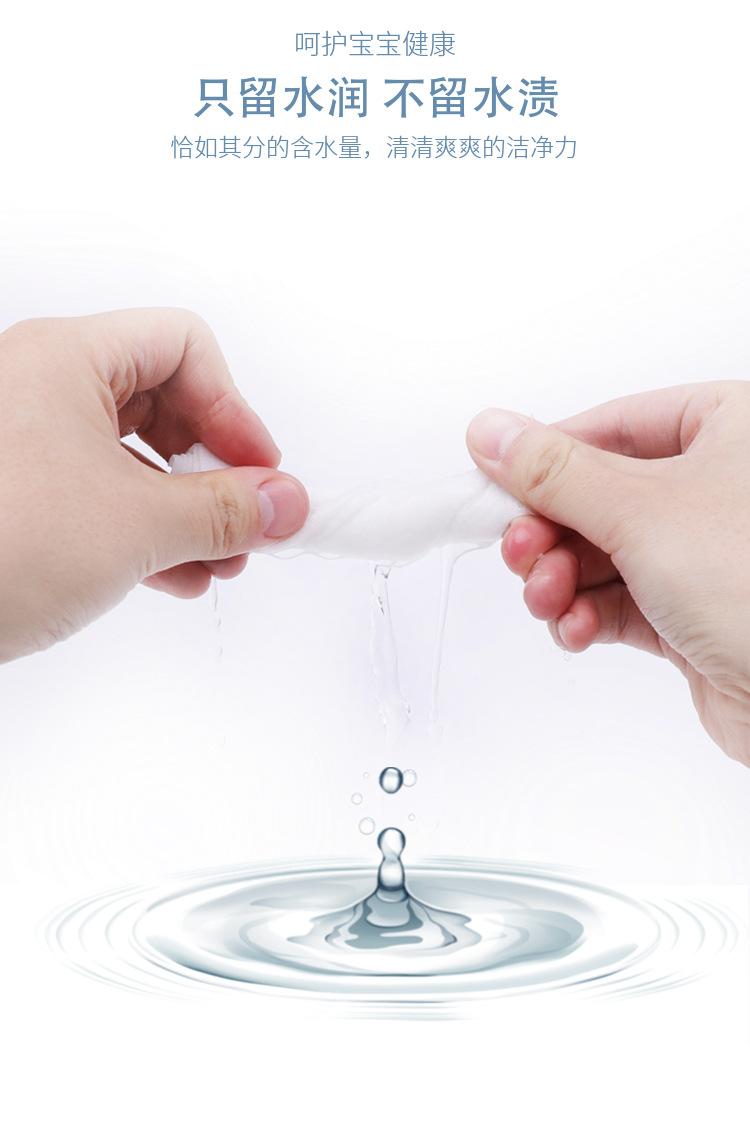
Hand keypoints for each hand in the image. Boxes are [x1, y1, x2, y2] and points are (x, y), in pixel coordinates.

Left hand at [0, 309, 307, 662]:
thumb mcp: (134, 525)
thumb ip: (224, 510)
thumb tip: (283, 502)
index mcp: (65, 358)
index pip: (184, 347)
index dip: (235, 408)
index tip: (262, 470)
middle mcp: (41, 387)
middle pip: (163, 401)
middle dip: (215, 467)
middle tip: (248, 516)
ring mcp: (25, 443)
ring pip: (133, 457)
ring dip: (186, 510)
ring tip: (220, 559)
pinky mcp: (18, 497)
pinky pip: (100, 496)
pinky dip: (145, 531)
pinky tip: (174, 573)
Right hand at [467, 382, 749, 764]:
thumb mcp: (641, 511)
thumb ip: (556, 473)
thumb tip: (492, 432)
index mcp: (727, 429)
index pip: (612, 426)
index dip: (547, 459)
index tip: (496, 485)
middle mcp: (717, 486)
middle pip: (598, 495)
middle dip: (550, 534)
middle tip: (523, 555)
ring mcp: (704, 553)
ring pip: (601, 553)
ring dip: (560, 579)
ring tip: (549, 601)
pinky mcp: (692, 613)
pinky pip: (617, 601)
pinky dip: (585, 614)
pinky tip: (575, 629)